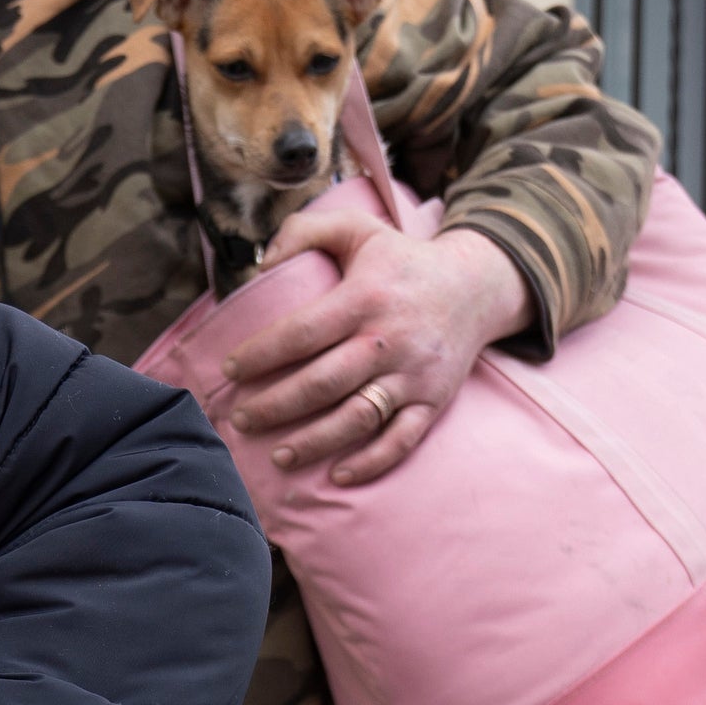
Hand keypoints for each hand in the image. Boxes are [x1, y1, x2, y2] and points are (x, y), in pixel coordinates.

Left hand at [219, 214, 530, 485]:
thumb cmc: (401, 260)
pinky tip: (338, 477)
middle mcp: (389, 340)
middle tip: (240, 419)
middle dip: (275, 405)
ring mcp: (413, 375)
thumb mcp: (357, 227)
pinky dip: (371, 463)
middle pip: (322, 382)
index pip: (303, 331)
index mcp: (365, 298)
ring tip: (277, 455)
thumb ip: (305, 230)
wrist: (476, 286)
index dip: (261, 353)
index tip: (229, 368)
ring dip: (314, 442)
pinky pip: (401, 440)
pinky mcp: (432, 401)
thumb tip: (261, 263)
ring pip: (357, 417)